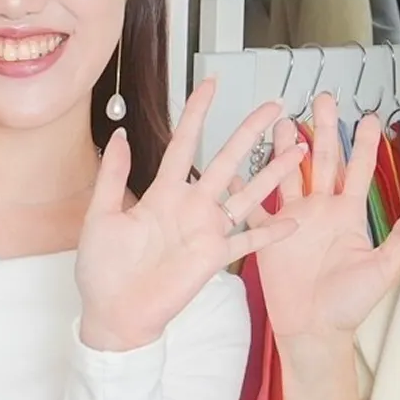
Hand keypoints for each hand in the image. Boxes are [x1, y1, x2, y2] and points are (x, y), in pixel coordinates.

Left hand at [73, 80, 298, 352]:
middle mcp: (190, 206)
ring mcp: (206, 230)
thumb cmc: (102, 270)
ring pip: (247, 193)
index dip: (197, 113)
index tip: (210, 85)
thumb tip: (119, 135)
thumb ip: (113, 176)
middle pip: (227, 159)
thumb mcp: (100, 216)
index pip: (184, 143)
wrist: (114, 314)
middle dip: (250, 132)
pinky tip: (294, 221)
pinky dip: (271, 232)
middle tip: (273, 107)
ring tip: (299, 150)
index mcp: (162, 193)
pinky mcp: (214, 257)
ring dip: (273, 172)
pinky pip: (248, 240)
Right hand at [251, 94, 399, 351]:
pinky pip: (254, 207)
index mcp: (348, 217)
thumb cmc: (349, 306)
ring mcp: (294, 221)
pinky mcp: (270, 235)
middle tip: (324, 99)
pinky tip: (236, 167)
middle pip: (322, 161)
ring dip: (285, 148)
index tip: (369, 118)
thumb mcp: (382, 271)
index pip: (359, 172)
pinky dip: (245, 187)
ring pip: (288, 174)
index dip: (365, 146)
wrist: (313, 330)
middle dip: (323, 130)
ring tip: (281, 120)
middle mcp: (321, 212)